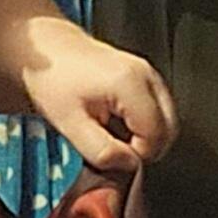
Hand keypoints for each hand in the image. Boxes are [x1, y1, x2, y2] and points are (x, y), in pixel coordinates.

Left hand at [21, 26, 177, 171]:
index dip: (137, 155)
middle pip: (168, 130)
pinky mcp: (146, 78)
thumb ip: (100, 150)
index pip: (156, 136)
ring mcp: (149, 74)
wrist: (48, 51)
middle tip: (113, 149)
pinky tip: (116, 123)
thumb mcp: (70, 124)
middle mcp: (147, 76)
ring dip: (144, 137)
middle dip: (145, 148)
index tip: (113, 155)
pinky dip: (142, 125)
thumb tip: (128, 166)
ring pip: (166, 122)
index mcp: (130, 84)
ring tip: (111, 133)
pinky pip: (157, 111)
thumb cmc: (54, 80)